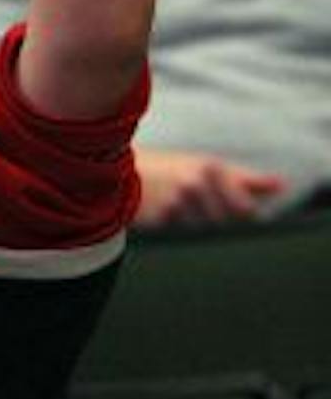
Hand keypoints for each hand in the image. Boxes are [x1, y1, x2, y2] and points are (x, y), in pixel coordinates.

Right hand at [133, 148, 283, 228]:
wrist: (116, 171)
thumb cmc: (167, 169)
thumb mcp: (206, 166)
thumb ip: (246, 179)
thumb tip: (281, 186)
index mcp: (211, 168)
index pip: (245, 209)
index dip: (241, 216)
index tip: (233, 215)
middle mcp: (197, 184)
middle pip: (224, 222)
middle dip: (213, 218)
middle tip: (194, 206)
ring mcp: (178, 202)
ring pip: (201, 229)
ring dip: (191, 223)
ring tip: (173, 205)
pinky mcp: (161, 218)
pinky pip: (179, 231)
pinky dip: (173, 225)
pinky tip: (161, 211)